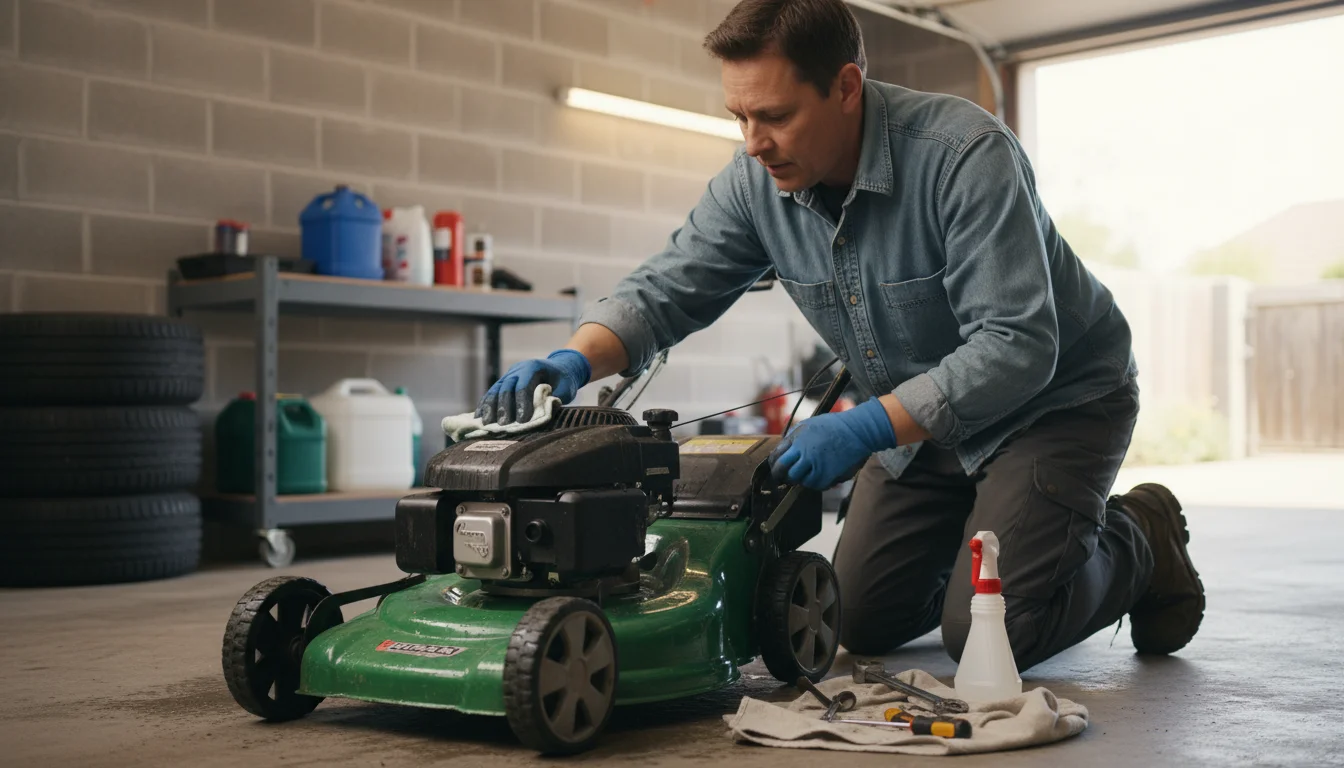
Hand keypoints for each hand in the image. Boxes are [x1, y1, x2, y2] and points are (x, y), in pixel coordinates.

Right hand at [476, 349, 590, 424]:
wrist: (560, 369)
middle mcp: (517, 369)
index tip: (522, 420)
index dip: (522, 403)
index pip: (524, 386)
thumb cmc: (564, 381)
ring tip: (486, 424)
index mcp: (533, 367)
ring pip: (495, 390)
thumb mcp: (564, 389)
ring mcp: (508, 375)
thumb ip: (553, 400)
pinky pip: (491, 394)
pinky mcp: (503, 383)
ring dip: (490, 408)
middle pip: (506, 388)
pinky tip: (479, 418)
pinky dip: (484, 406)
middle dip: (504, 408)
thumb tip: (541, 416)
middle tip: (502, 425)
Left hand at [768, 397, 897, 489]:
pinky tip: (820, 476)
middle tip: (784, 479)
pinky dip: (815, 483)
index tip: (777, 469)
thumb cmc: (834, 426)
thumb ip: (794, 438)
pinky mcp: (826, 474)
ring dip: (800, 479)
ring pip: (797, 480)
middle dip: (782, 476)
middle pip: (783, 471)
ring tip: (807, 474)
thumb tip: (783, 451)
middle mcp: (802, 451)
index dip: (774, 465)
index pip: (776, 457)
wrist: (857, 430)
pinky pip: (814, 485)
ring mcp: (814, 464)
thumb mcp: (808, 425)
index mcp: (796, 438)